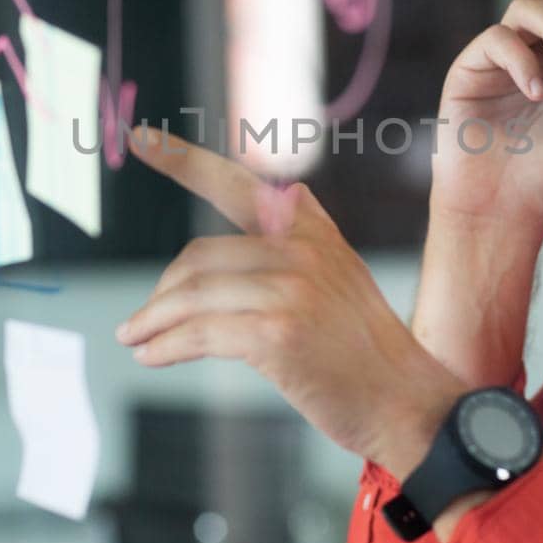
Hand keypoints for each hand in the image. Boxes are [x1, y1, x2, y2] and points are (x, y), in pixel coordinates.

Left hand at [118, 125, 465, 479]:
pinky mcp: (278, 332)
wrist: (406, 403)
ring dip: (153, 321)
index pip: (237, 183)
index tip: (142, 139)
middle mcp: (301, 249)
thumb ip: (296, 244)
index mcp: (311, 230)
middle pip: (199, 258)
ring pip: (193, 296)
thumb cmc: (364, 353)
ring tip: (135, 339)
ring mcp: (291, 289)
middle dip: (162, 292)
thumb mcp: (339, 276)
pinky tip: (152, 356)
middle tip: (141, 320)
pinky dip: (167, 346)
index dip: (184, 160)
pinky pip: (200, 333)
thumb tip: (247, 228)